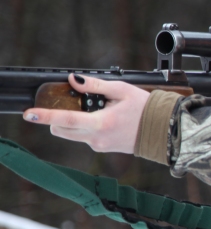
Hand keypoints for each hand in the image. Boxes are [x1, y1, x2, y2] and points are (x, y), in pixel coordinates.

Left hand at [23, 74, 150, 152]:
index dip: (45, 116)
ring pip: (72, 134)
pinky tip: (105, 120)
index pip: (65, 119)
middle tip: (75, 104)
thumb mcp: (122, 90)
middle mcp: (97, 138)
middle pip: (62, 129)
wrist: (163, 130)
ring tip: (96, 111)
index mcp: (101, 123)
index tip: (30, 114)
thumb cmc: (145, 108)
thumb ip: (95, 85)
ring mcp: (99, 145)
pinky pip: (85, 137)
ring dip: (74, 122)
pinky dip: (87, 127)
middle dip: (59, 118)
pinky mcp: (103, 148)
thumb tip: (73, 80)